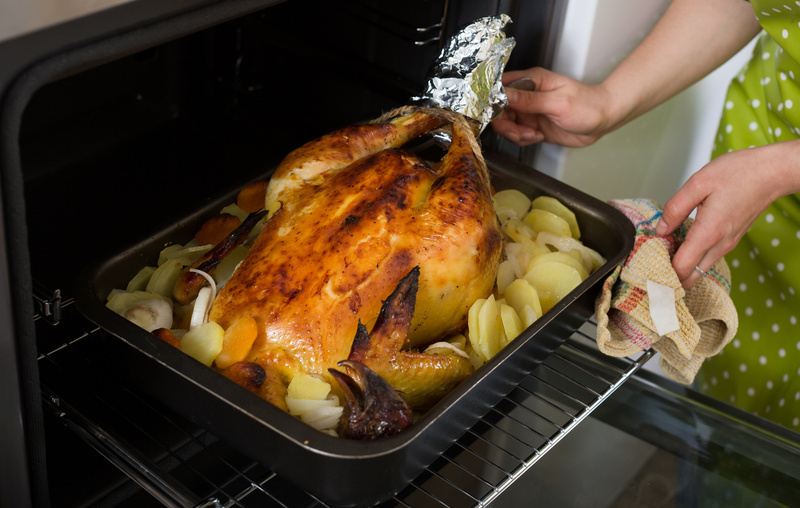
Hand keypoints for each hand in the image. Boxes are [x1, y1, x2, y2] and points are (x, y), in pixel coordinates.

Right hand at [492, 68, 614, 146]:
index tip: (494, 113)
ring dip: (515, 133)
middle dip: (505, 124)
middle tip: (518, 132)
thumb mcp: (557, 102)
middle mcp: (527, 94)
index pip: (500, 86)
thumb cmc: (587, 104)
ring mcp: (529, 110)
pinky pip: (517, 134)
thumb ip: (528, 99)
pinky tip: (537, 136)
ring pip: (506, 123)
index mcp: (531, 80)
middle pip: (499, 108)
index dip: (492, 100)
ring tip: (532, 135)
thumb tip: (503, 94)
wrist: (603, 120)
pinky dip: (523, 139)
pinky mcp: (533, 125)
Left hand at [655, 142, 799, 287]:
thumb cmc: (739, 173)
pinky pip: (707, 259)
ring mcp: (727, 245)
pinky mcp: (730, 240)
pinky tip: (679, 243)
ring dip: (680, 267)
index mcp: (709, 233)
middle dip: (669, 276)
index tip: (645, 265)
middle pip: (690, 278)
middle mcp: (719, 245)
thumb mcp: (698, 183)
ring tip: (662, 251)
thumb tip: (660, 230)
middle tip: (650, 263)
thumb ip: (675, 208)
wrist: (772, 172)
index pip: (681, 268)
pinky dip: (692, 258)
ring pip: (699, 270)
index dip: (661, 271)